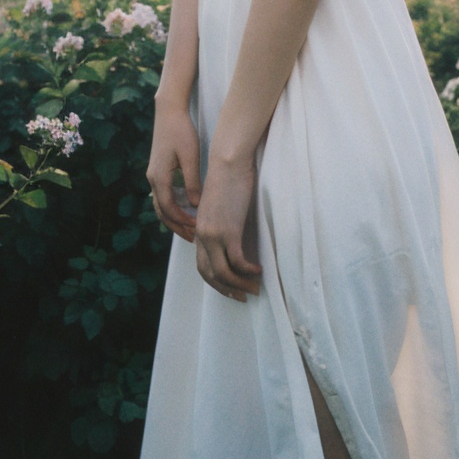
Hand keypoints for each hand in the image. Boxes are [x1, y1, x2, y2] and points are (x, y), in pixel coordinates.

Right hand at [146, 100, 201, 241]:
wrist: (169, 111)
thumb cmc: (181, 131)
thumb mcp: (191, 156)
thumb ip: (192, 182)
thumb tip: (196, 205)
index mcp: (159, 177)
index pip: (169, 209)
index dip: (183, 221)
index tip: (197, 230)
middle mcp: (152, 178)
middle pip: (162, 211)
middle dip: (177, 226)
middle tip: (194, 238)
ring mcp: (153, 174)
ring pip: (161, 205)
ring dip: (173, 218)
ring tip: (190, 228)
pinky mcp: (157, 170)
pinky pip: (163, 195)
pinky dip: (172, 207)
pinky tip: (185, 210)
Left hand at [194, 157, 262, 301]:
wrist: (228, 161)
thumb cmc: (228, 177)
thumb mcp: (219, 204)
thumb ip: (221, 222)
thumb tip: (233, 237)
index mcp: (199, 229)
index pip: (202, 265)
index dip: (215, 281)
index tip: (230, 288)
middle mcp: (203, 235)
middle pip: (209, 274)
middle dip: (226, 289)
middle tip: (242, 296)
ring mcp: (214, 234)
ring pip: (223, 272)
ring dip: (239, 284)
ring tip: (255, 288)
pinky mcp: (229, 230)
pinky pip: (238, 261)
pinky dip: (248, 270)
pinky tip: (259, 270)